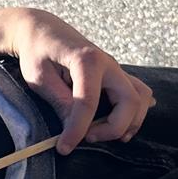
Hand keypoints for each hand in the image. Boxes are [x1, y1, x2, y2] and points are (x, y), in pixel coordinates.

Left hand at [10, 8, 155, 153]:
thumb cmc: (37, 51)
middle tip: (88, 138)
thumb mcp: (39, 77)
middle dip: (113, 127)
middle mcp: (108, 64)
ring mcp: (115, 70)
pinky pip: (138, 94)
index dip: (77, 130)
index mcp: (87, 60)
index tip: (64, 148)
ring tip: (103, 135)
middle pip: (130, 101)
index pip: (88, 102)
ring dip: (129, 122)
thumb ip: (58, 100)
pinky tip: (122, 126)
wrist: (42, 30)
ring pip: (140, 98)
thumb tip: (72, 128)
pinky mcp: (116, 76)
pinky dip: (135, 113)